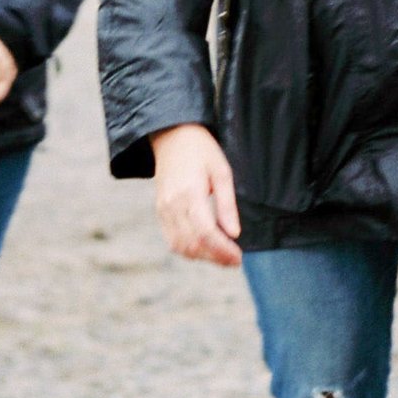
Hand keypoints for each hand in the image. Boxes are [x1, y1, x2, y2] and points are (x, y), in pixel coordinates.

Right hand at [151, 122, 241, 268]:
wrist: (172, 137)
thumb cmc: (202, 151)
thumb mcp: (222, 172)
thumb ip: (227, 204)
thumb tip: (234, 234)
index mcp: (190, 193)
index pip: (206, 232)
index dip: (222, 250)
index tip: (238, 258)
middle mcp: (173, 204)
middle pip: (193, 244)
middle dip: (215, 257)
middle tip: (234, 260)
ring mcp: (163, 209)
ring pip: (180, 246)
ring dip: (202, 256)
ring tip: (221, 255)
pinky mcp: (160, 211)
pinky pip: (171, 240)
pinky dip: (188, 250)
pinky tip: (204, 247)